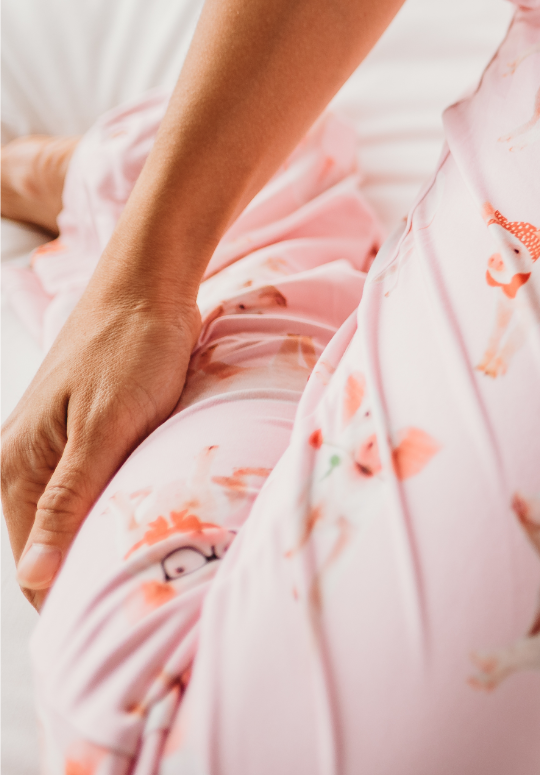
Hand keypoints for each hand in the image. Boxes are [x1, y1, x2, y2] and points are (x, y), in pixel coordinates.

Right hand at [3, 269, 198, 607]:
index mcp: (15, 468)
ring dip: (112, 539)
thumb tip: (35, 575)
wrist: (151, 285)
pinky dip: (122, 507)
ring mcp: (54, 450)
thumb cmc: (134, 348)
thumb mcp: (107, 427)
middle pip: (54, 547)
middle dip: (96, 570)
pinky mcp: (86, 436)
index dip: (73, 595)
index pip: (33, 565)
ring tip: (162, 559)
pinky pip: (97, 490)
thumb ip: (69, 499)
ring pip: (78, 519)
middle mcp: (24, 464)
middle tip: (155, 592)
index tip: (124, 615)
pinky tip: (157, 516)